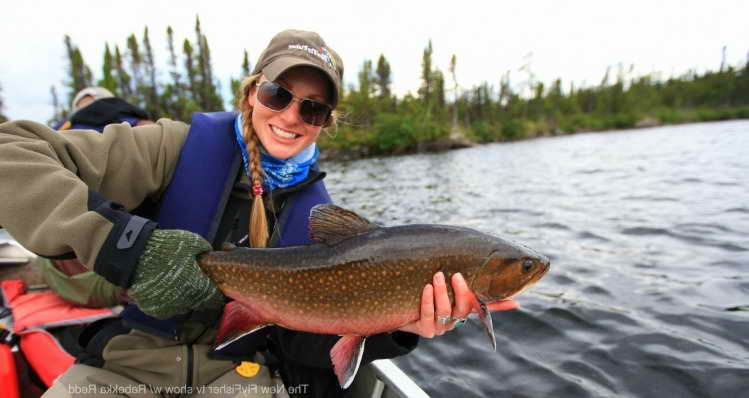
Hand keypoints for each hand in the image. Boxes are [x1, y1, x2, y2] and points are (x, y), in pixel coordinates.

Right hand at [128, 229, 224, 318]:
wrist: (133, 255)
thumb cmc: (165, 247)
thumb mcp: (192, 242)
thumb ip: (205, 250)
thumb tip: (210, 254)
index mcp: (197, 288)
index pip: (214, 298)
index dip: (215, 291)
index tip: (212, 285)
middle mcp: (184, 302)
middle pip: (198, 303)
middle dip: (199, 293)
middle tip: (193, 280)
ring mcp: (167, 308)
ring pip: (182, 306)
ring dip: (183, 297)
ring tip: (177, 282)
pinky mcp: (153, 310)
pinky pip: (166, 308)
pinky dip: (167, 300)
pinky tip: (164, 287)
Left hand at [396, 272, 517, 337]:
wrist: (402, 314)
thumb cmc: (426, 297)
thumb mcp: (442, 289)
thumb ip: (458, 281)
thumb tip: (482, 273)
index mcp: (462, 310)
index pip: (484, 307)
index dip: (500, 306)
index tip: (515, 302)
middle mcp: (455, 320)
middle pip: (464, 308)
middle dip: (461, 291)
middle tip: (456, 275)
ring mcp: (441, 326)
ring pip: (445, 311)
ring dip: (442, 292)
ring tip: (437, 276)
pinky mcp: (425, 330)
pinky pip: (429, 314)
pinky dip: (428, 300)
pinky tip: (427, 288)